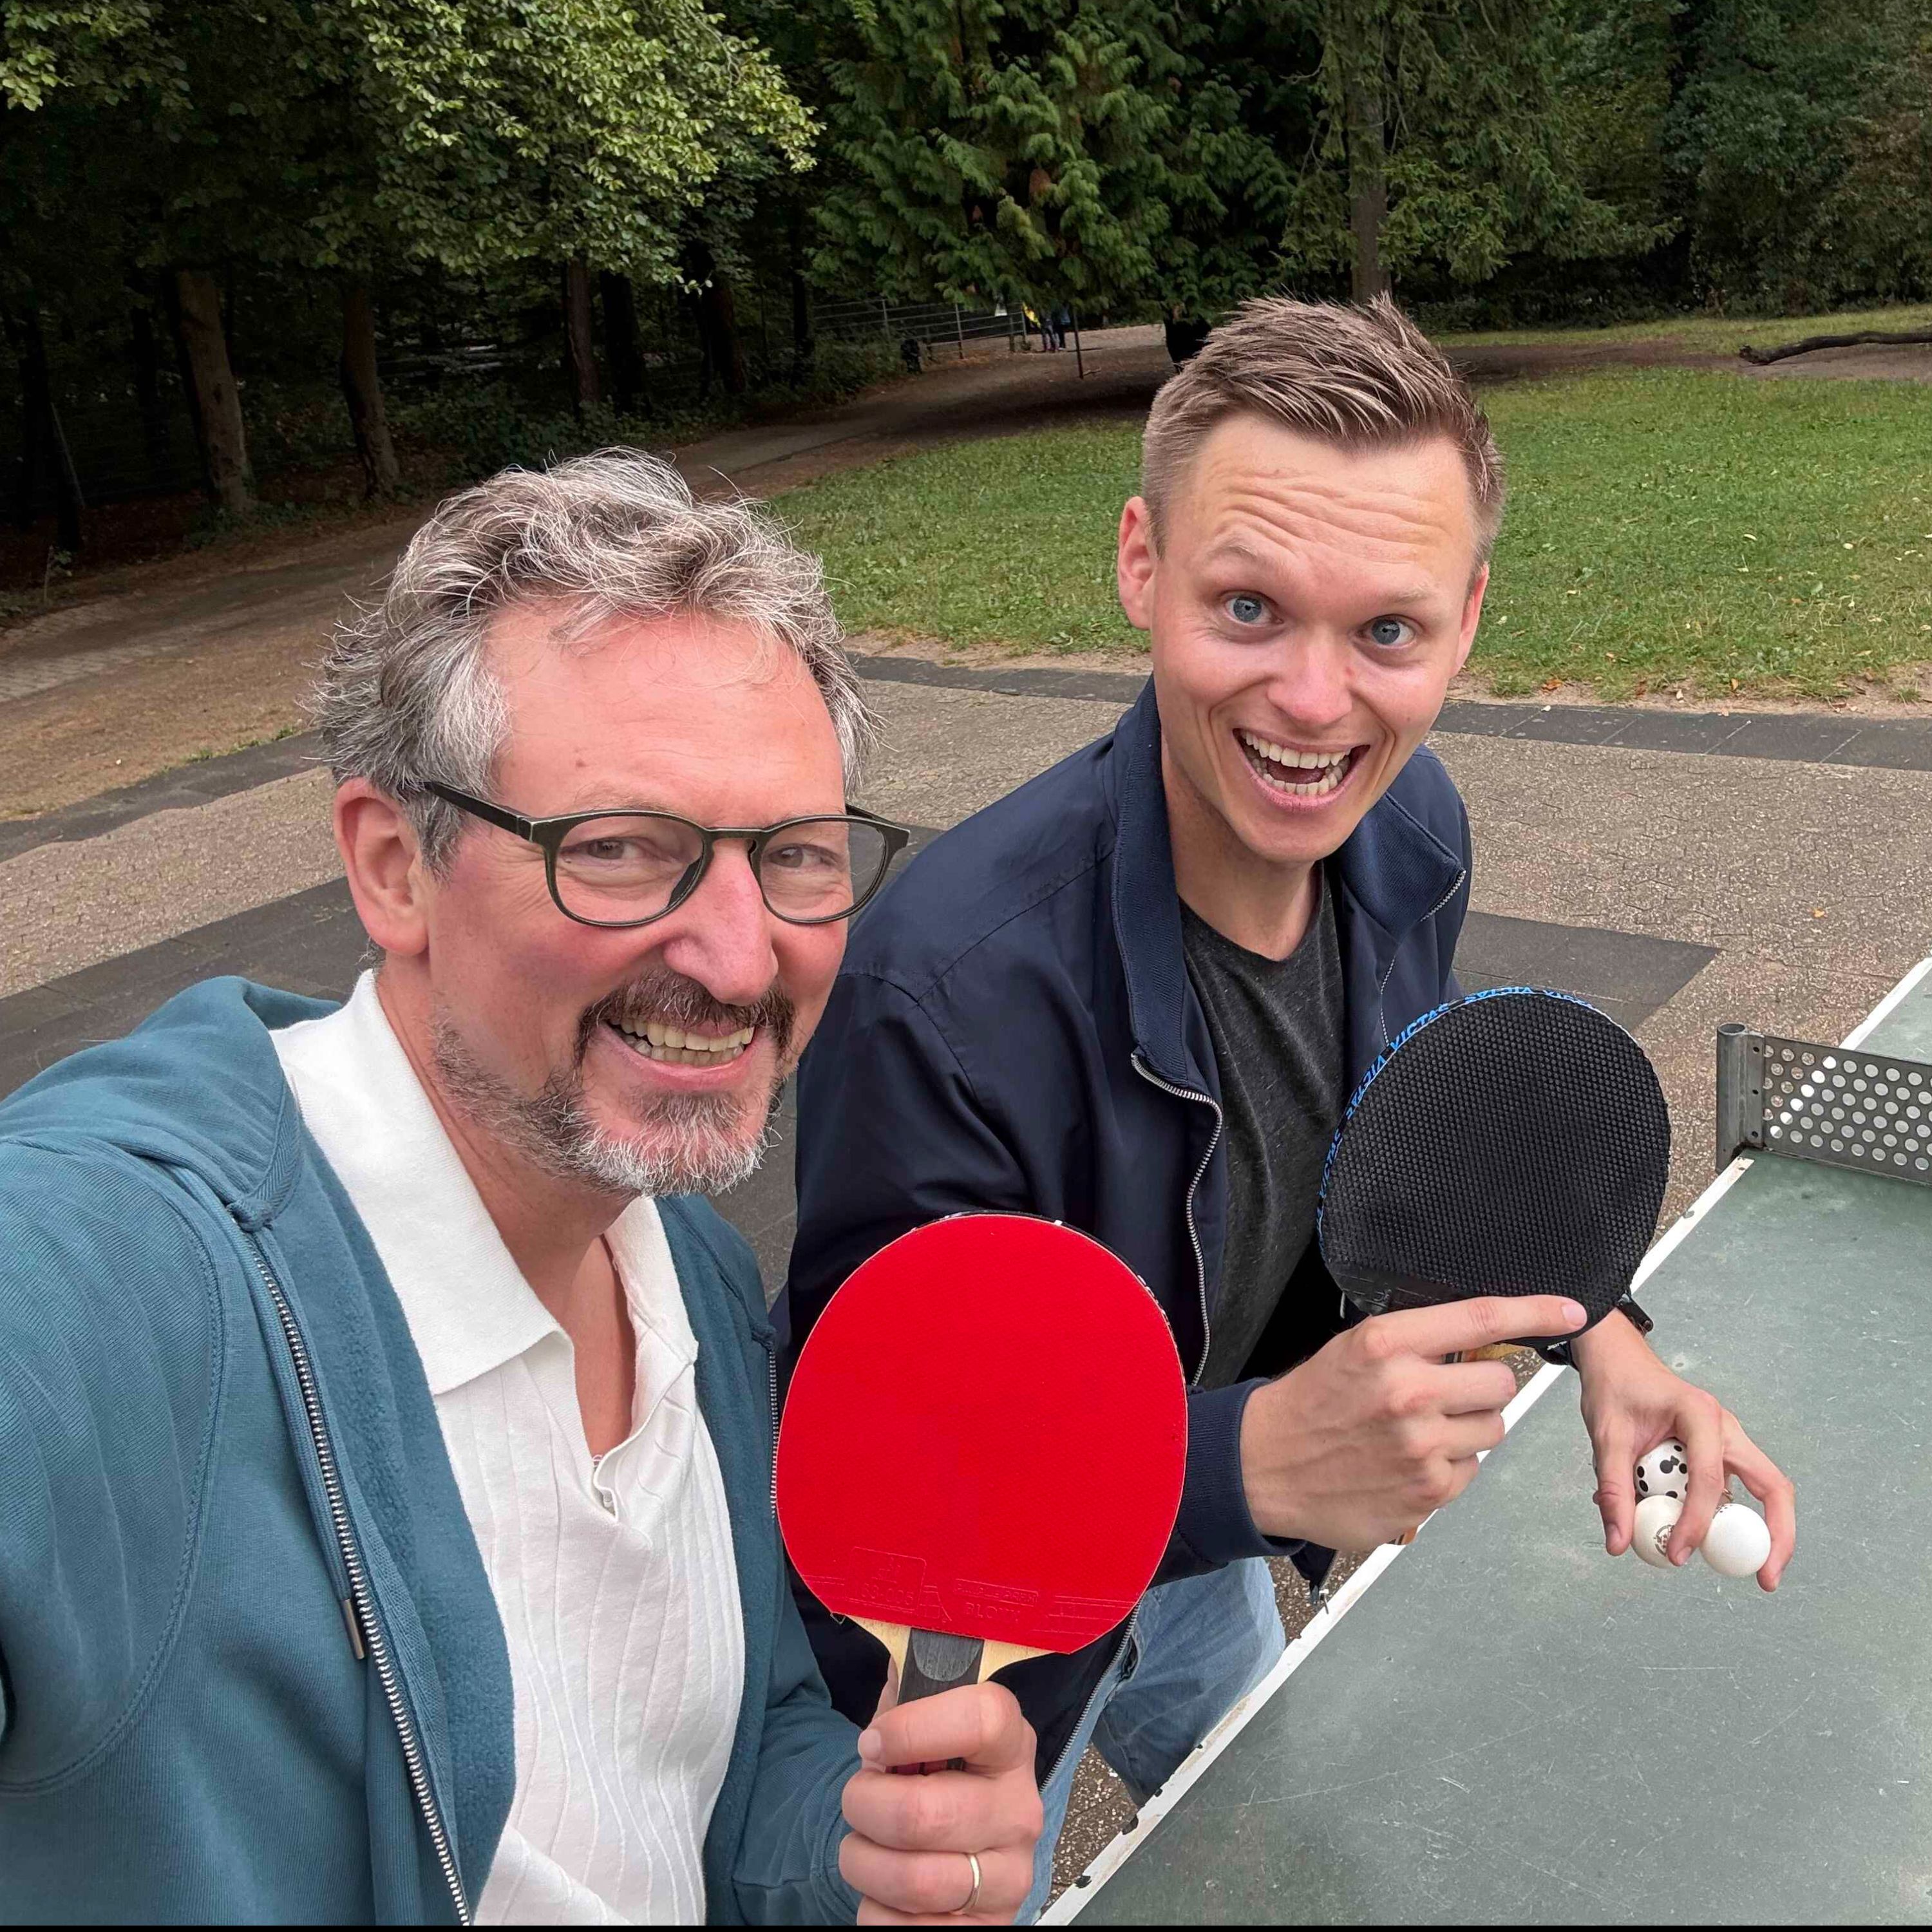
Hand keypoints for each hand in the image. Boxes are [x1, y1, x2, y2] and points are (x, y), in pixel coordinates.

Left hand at [839, 1682, 1041, 1922]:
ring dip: (863, 1861)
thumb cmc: (933, 1775)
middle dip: (864, 1805)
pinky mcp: (989, 1929)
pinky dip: (876, 1913)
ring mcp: (1009, 1877)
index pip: (982, 1719)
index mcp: (1012, 1745)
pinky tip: (884, 1891)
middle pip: (925, 1813)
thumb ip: (909, 1690)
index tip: (873, 1741)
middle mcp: (1021, 1811)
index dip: (912, 1728)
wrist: (959, 1849)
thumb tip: (891, 1642)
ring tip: (864, 1846)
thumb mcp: (926, 1725)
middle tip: (857, 1799)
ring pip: (913, 1879)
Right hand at [1239, 1294, 1586, 1546]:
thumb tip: (1484, 1339)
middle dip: (1482, 1387)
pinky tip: (1409, 1462)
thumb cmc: (1313, 1402)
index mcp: (1386, 1344)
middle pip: (1501, 1382)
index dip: (1535, 1311)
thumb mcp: (1354, 1349)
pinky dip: (1449, 1466)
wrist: (1265, 1464)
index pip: (1480, 1318)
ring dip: (1468, 1428)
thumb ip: (1416, 1341)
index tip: (1571, 1308)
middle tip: (1445, 1394)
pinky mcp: (1426, 1492)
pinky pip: (1470, 1470)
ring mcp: (1420, 1447)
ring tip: (1420, 1431)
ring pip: (1493, 1429)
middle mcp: (1408, 1392)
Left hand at [1575, 1312, 1794, 1588]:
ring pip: (1759, 1490)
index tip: (1678, 1554)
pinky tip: (1681, 1524)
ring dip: (1744, 1528)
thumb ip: (1614, 1490)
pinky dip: (1713, 1512)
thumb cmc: (1615, 1387)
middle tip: (1765, 1579)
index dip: (1697, 1523)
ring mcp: (1727, 1440)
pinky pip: (1727, 1489)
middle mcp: (1725, 1428)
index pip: (1710, 1478)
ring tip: (1719, 1559)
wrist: (1616, 1359)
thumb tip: (1619, 1543)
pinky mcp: (1719, 1453)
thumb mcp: (1606, 1437)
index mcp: (1701, 1414)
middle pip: (1773, 1487)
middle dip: (1776, 1536)